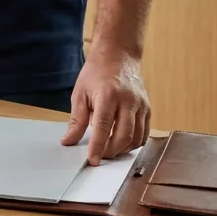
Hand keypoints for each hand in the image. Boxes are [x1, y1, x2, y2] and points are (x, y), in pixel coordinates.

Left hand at [61, 49, 150, 165]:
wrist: (118, 56)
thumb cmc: (96, 73)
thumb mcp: (80, 94)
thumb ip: (76, 121)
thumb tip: (68, 141)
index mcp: (108, 96)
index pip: (103, 127)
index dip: (98, 146)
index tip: (92, 160)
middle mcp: (128, 101)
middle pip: (124, 135)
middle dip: (111, 151)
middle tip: (100, 156)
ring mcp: (141, 104)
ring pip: (137, 137)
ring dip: (123, 149)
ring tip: (110, 150)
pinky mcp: (148, 108)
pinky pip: (145, 132)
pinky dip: (134, 142)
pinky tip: (122, 143)